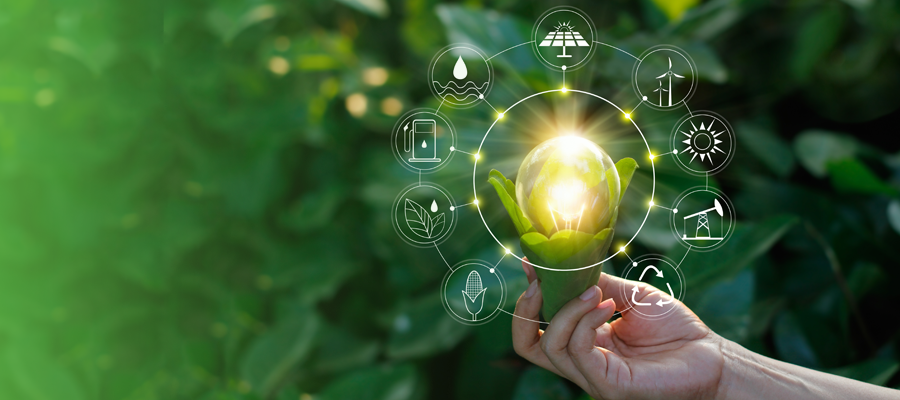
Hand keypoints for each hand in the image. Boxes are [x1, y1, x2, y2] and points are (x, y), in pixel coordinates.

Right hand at [513, 259, 724, 399]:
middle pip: (527, 345)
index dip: (529, 296)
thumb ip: (597, 285)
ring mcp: (593, 376)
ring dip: (565, 310)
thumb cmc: (676, 330)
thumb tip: (565, 264)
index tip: (530, 264)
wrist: (712, 356)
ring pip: (550, 345)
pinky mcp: (609, 385)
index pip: (539, 326)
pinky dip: (585, 322)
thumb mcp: (629, 296)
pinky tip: (606, 306)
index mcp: (583, 343)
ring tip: (594, 292)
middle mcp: (582, 362)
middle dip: (524, 310)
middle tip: (538, 281)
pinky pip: (578, 351)